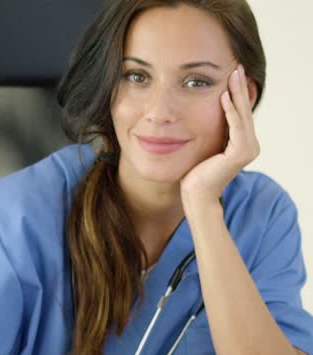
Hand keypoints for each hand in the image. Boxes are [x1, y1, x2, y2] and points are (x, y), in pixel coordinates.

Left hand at [180, 64, 259, 206]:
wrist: (195, 195)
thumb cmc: (195, 174)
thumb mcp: (204, 146)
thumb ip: (212, 132)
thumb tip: (204, 114)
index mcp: (242, 144)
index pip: (240, 114)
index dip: (237, 94)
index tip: (231, 74)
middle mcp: (250, 146)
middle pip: (244, 111)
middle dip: (239, 88)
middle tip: (236, 67)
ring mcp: (248, 150)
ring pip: (241, 116)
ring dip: (237, 94)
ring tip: (232, 74)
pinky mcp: (240, 154)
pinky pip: (235, 127)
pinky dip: (230, 111)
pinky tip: (224, 97)